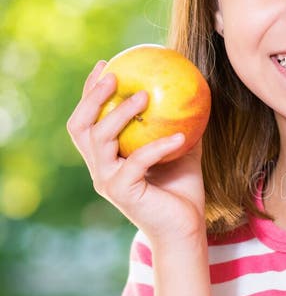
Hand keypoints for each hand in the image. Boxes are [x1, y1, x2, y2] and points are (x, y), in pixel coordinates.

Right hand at [67, 60, 206, 243]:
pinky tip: (181, 136)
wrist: (185, 230)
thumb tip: (194, 92)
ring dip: (122, 114)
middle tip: (115, 75)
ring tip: (145, 95)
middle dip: (93, 97)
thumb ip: (180, 125)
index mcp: (108, 158)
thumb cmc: (183, 192)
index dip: (90, 92)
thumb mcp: (183, 151)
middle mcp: (101, 168)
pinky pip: (138, 161)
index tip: (105, 65)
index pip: (90, 120)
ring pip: (102, 139)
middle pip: (81, 126)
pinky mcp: (122, 192)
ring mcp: (108, 180)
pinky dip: (159, 146)